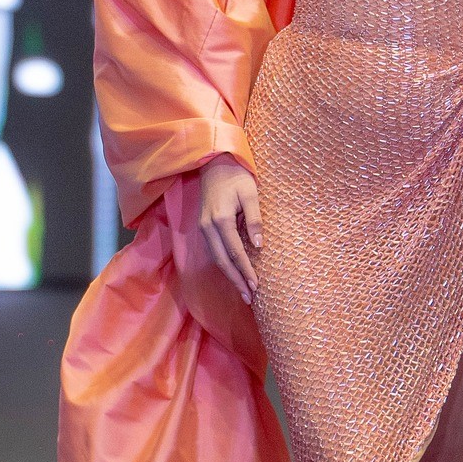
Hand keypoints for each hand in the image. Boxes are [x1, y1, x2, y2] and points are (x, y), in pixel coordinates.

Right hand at [199, 154, 261, 301]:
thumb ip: (254, 220)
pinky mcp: (204, 227)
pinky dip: (224, 265)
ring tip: (243, 291)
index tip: (256, 286)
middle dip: (236, 281)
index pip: (235, 252)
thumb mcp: (250, 194)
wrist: (215, 164)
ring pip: (216, 259)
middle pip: (222, 261)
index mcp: (220, 220)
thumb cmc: (236, 177)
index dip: (245, 270)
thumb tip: (259, 245)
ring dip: (229, 276)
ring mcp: (203, 228)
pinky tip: (234, 273)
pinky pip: (214, 251)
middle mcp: (208, 227)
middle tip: (249, 298)